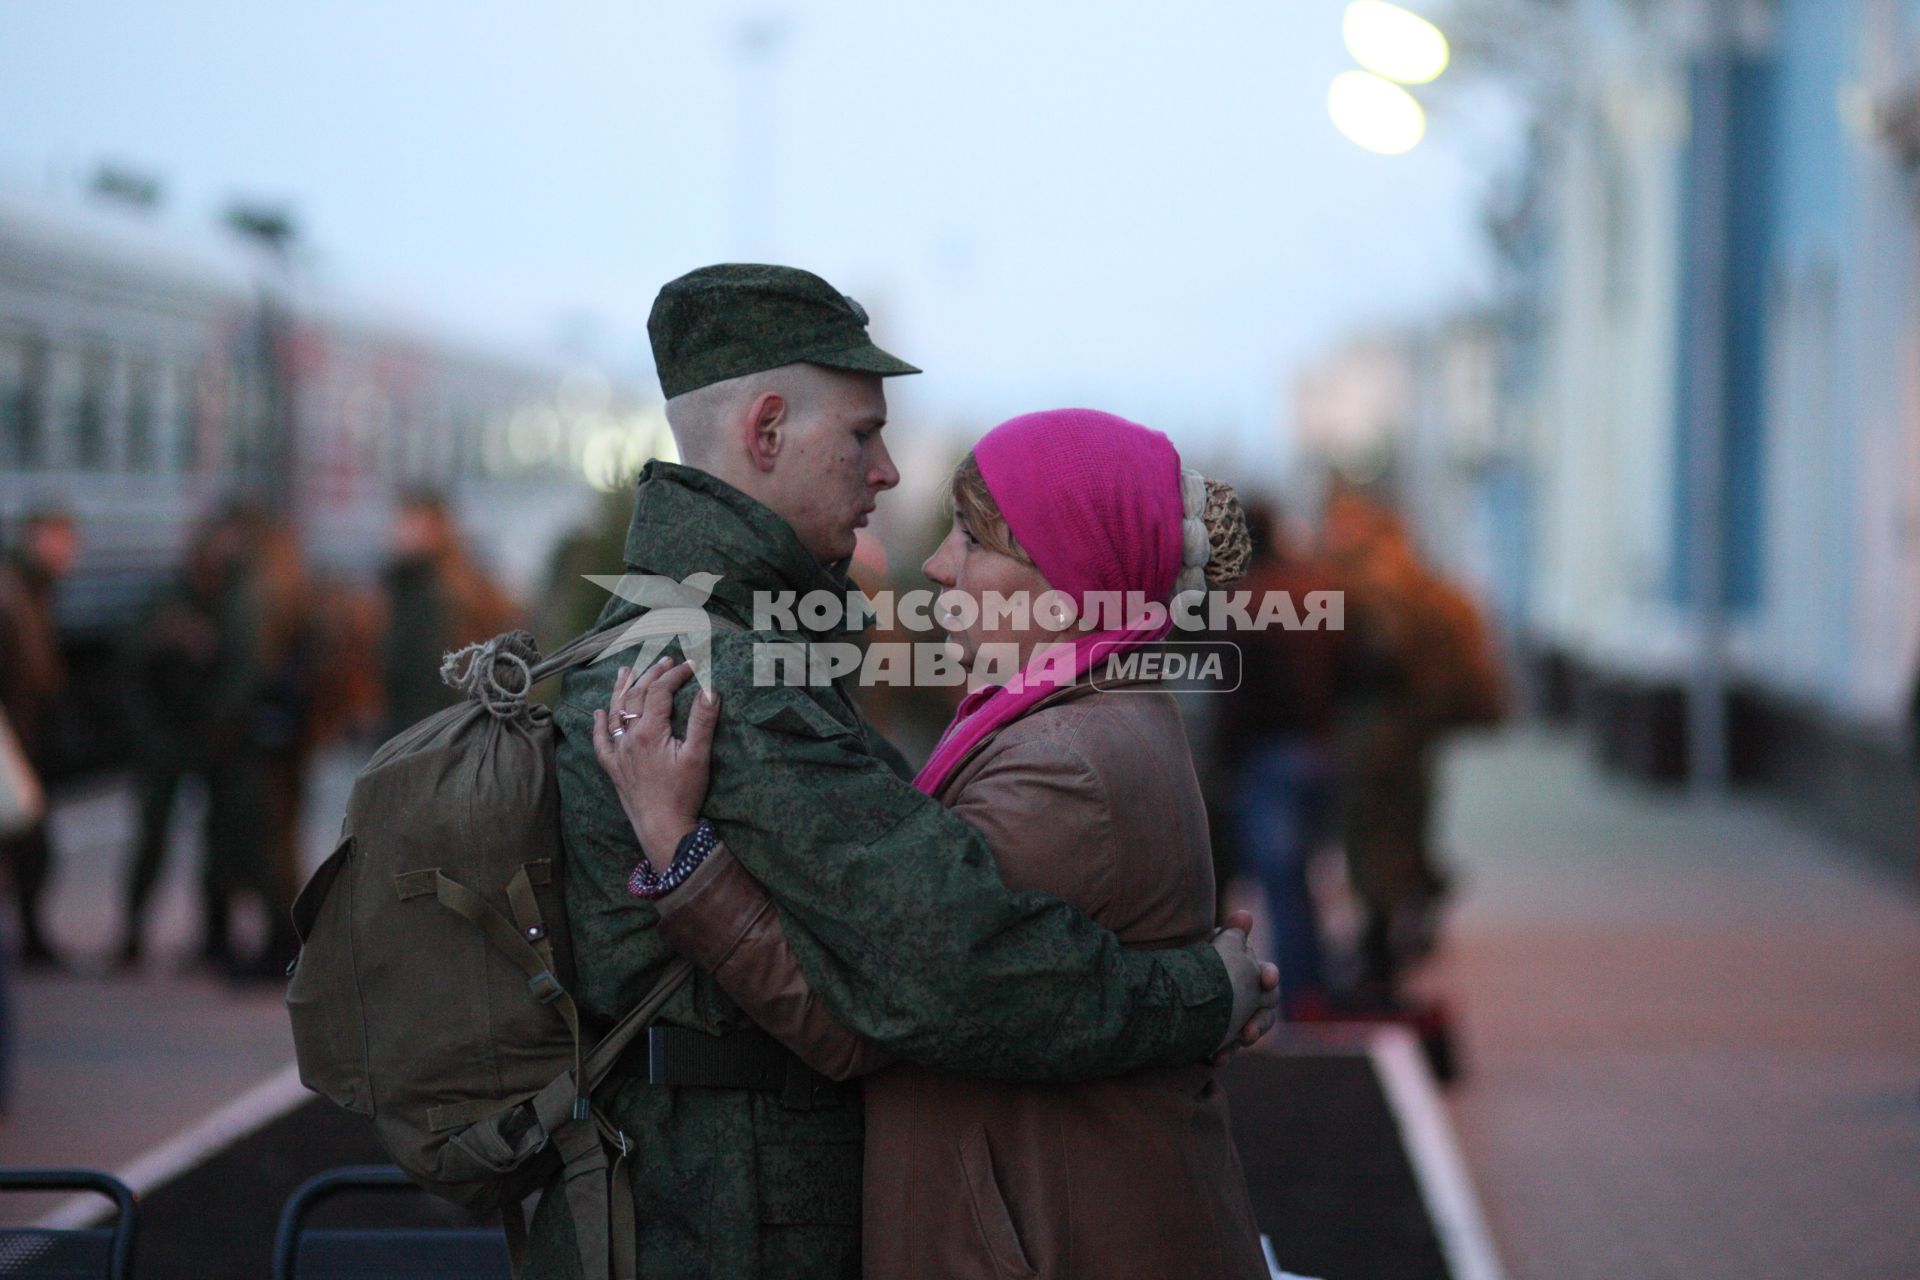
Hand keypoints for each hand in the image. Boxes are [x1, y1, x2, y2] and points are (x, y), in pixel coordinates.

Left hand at [591, 658, 720, 871]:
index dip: (676, 675)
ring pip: (615, 714)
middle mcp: (629, 738)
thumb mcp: (698, 756)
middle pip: (637, 697)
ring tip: (626, 671)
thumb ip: (702, 721)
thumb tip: (710, 690)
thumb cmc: (683, 794)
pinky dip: (599, 726)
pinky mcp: (614, 769)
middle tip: (666, 660)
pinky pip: (601, 743)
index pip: (660, 692)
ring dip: (621, 690)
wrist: (662, 828)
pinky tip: (598, 714)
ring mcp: (618, 753)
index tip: (693, 665)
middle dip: (652, 674)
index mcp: (649, 732)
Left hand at [1209, 909, 1279, 1064]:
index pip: (1268, 976)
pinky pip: (1231, 1049)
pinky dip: (1226, 1054)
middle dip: (1260, 1022)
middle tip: (1248, 1032)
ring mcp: (1242, 1019)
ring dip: (1244, 1042)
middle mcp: (1253, 999)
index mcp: (1253, 974)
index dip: (1268, 976)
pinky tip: (1216, 1058)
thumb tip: (1244, 914)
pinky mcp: (1227, 1036)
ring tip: (1230, 1050)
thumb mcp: (1216, 945)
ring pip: (1251, 1033)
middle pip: (1266, 1011)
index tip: (1265, 979)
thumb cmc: (1205, 960)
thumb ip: (1231, 934)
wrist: (1180, 987)